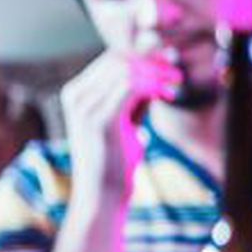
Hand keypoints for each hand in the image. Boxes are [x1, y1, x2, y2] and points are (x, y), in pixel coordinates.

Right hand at [60, 49, 180, 198]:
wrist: (101, 194)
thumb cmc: (114, 159)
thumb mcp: (124, 119)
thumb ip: (134, 96)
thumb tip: (155, 68)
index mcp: (76, 93)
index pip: (112, 58)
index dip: (144, 56)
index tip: (169, 64)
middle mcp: (75, 95)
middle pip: (119, 58)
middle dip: (152, 61)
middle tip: (176, 74)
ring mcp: (84, 106)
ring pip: (127, 69)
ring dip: (156, 73)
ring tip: (175, 84)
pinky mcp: (99, 119)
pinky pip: (131, 85)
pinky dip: (154, 85)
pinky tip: (168, 95)